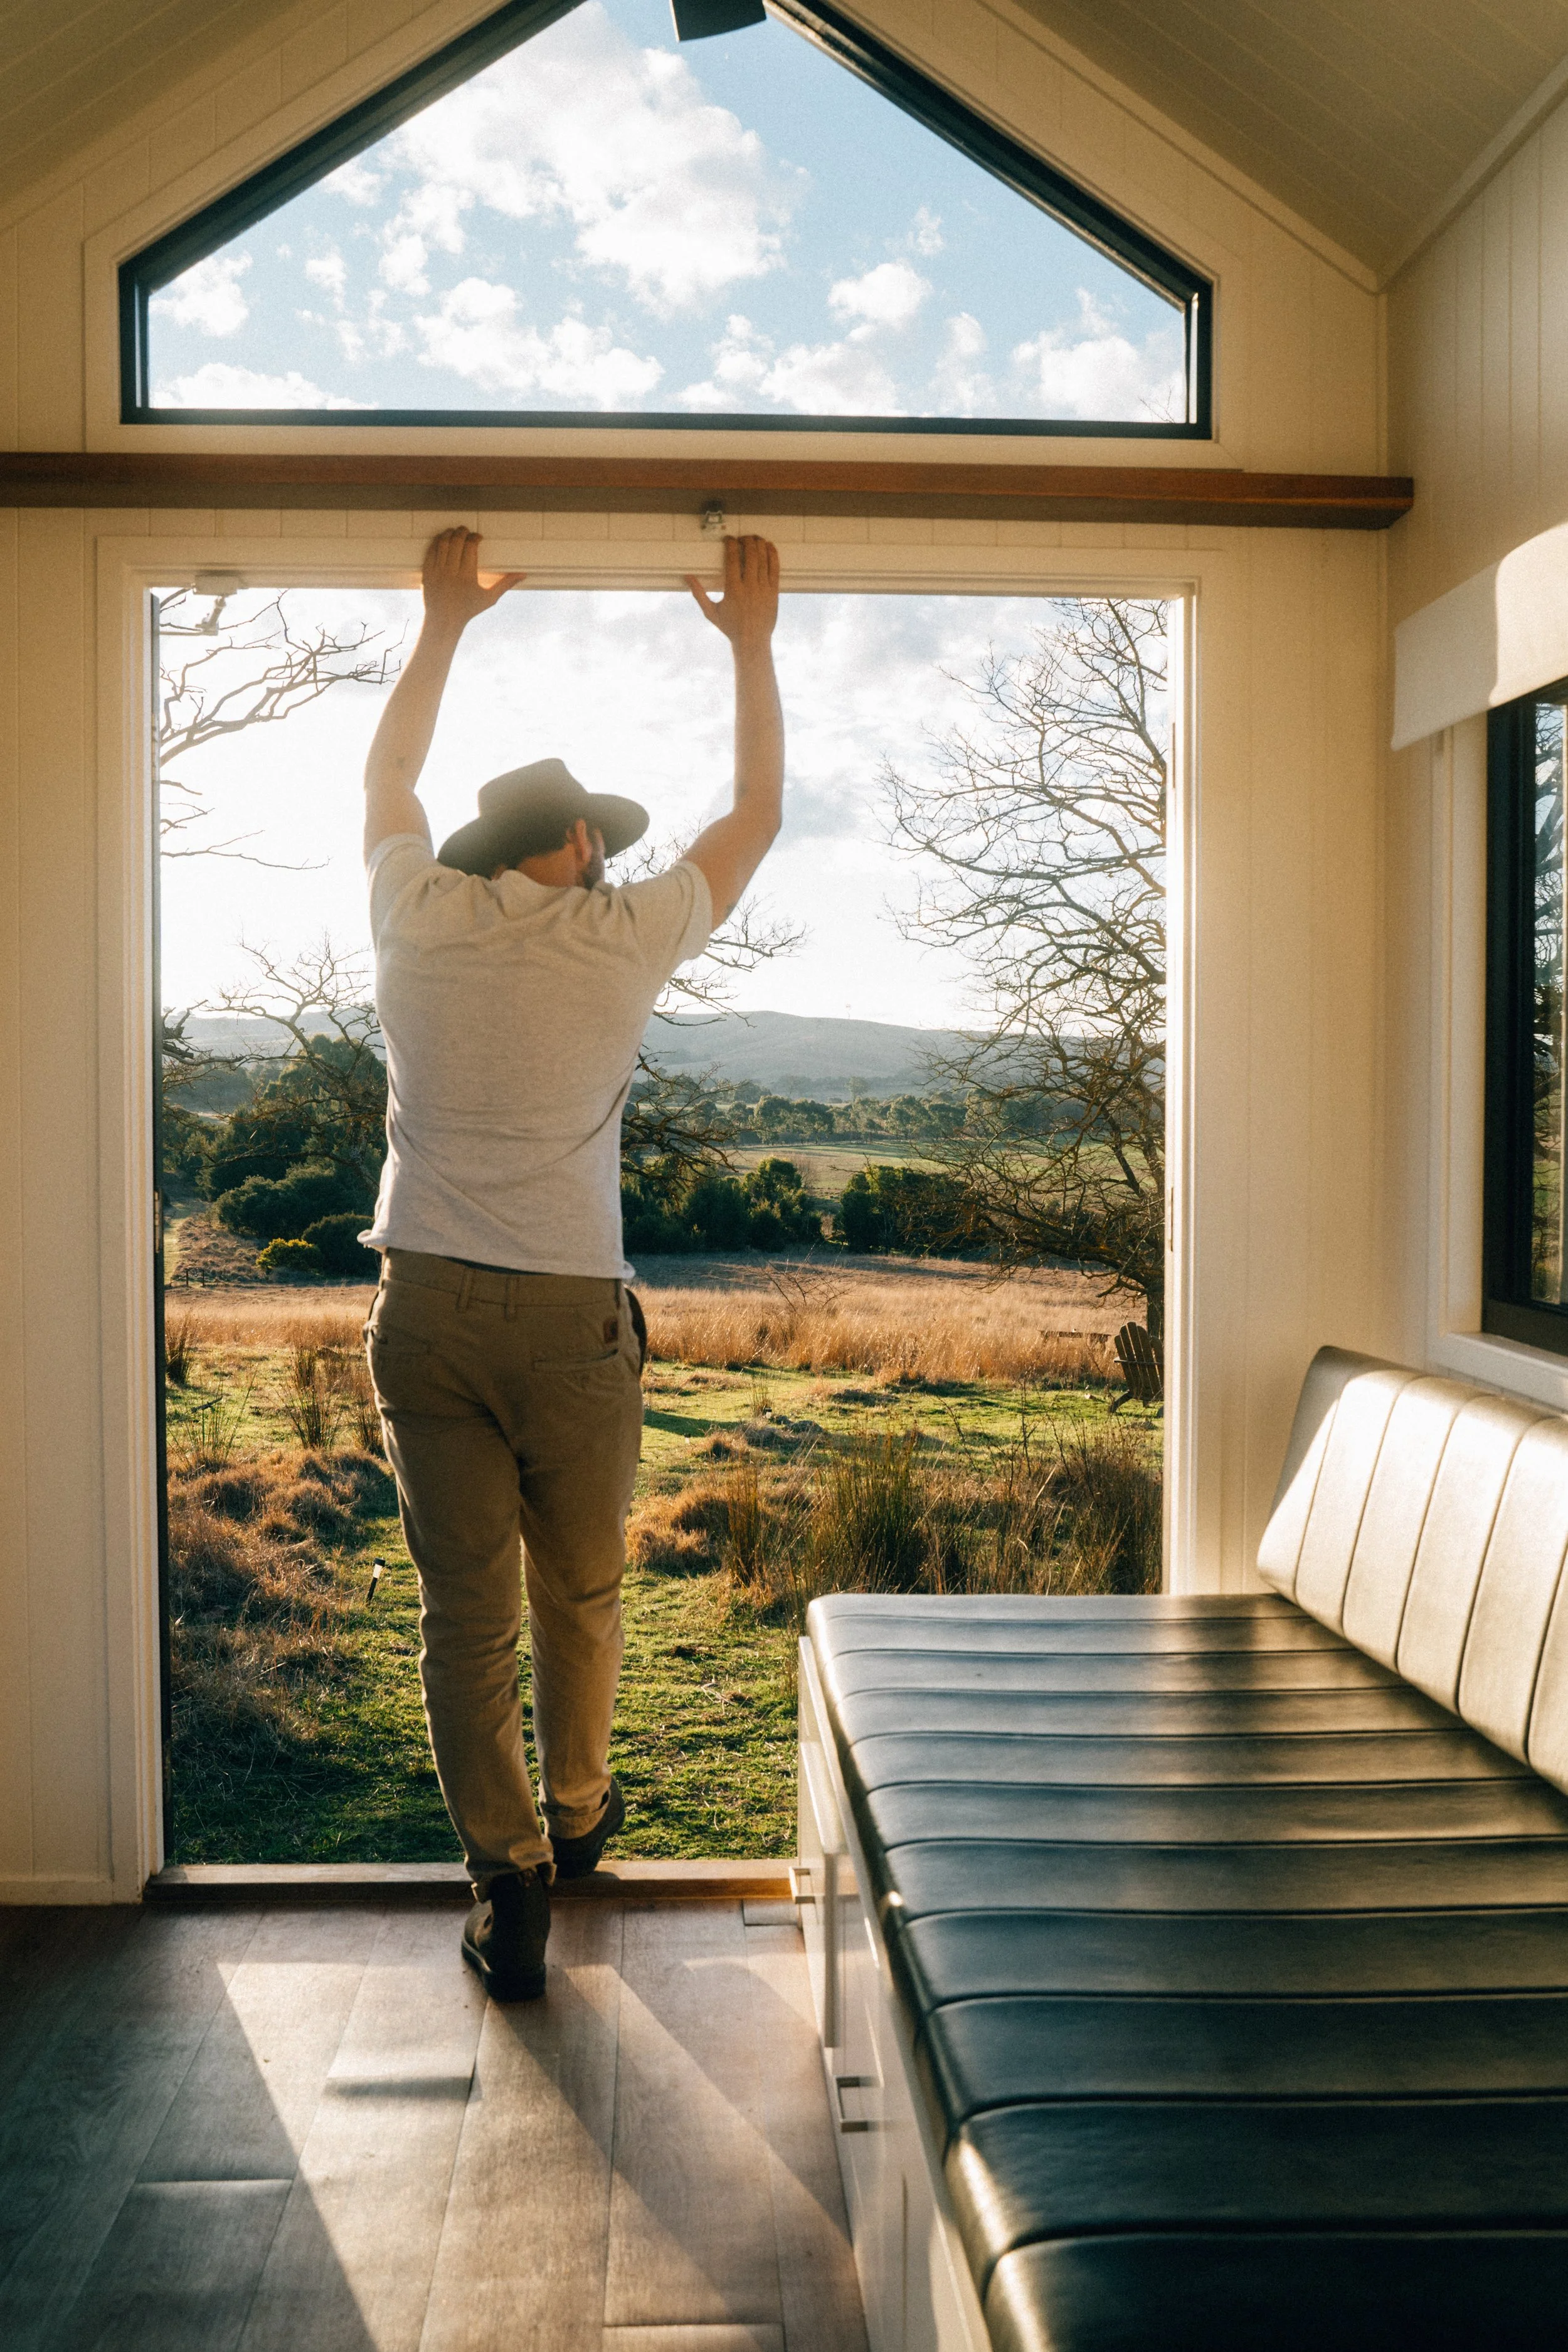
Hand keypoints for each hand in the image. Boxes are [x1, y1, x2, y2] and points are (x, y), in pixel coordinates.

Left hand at [421, 528, 523, 636]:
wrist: (444, 620)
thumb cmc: (468, 609)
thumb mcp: (489, 598)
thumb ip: (506, 584)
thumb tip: (522, 574)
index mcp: (467, 576)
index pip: (470, 546)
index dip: (475, 537)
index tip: (478, 537)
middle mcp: (451, 572)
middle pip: (456, 541)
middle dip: (462, 532)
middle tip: (467, 531)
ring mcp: (437, 572)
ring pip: (442, 543)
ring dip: (449, 533)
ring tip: (455, 532)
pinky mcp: (427, 572)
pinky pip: (431, 551)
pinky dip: (437, 542)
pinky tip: (442, 540)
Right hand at [686, 534, 778, 649]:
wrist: (752, 641)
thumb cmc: (730, 628)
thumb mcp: (711, 612)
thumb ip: (698, 593)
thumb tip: (687, 577)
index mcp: (733, 589)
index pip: (733, 559)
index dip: (731, 544)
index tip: (728, 539)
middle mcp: (749, 587)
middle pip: (750, 555)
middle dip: (746, 541)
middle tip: (742, 538)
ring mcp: (763, 589)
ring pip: (763, 559)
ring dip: (759, 544)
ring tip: (755, 538)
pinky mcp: (773, 592)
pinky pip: (775, 569)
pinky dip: (773, 555)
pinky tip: (769, 547)